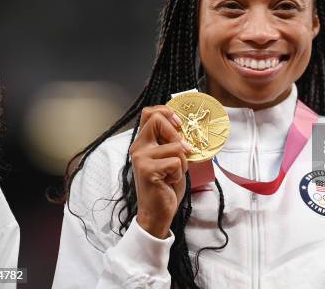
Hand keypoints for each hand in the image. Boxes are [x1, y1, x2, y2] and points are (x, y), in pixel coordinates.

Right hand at [129, 105, 191, 238]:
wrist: (157, 213)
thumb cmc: (165, 186)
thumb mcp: (169, 159)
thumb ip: (172, 143)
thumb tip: (185, 127)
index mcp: (143, 142)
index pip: (149, 113)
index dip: (165, 111)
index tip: (178, 123)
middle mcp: (139, 147)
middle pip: (158, 120)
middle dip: (177, 133)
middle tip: (183, 150)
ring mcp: (141, 158)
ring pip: (175, 146)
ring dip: (183, 161)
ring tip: (173, 173)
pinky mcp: (148, 170)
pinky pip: (176, 162)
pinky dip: (180, 173)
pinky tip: (170, 181)